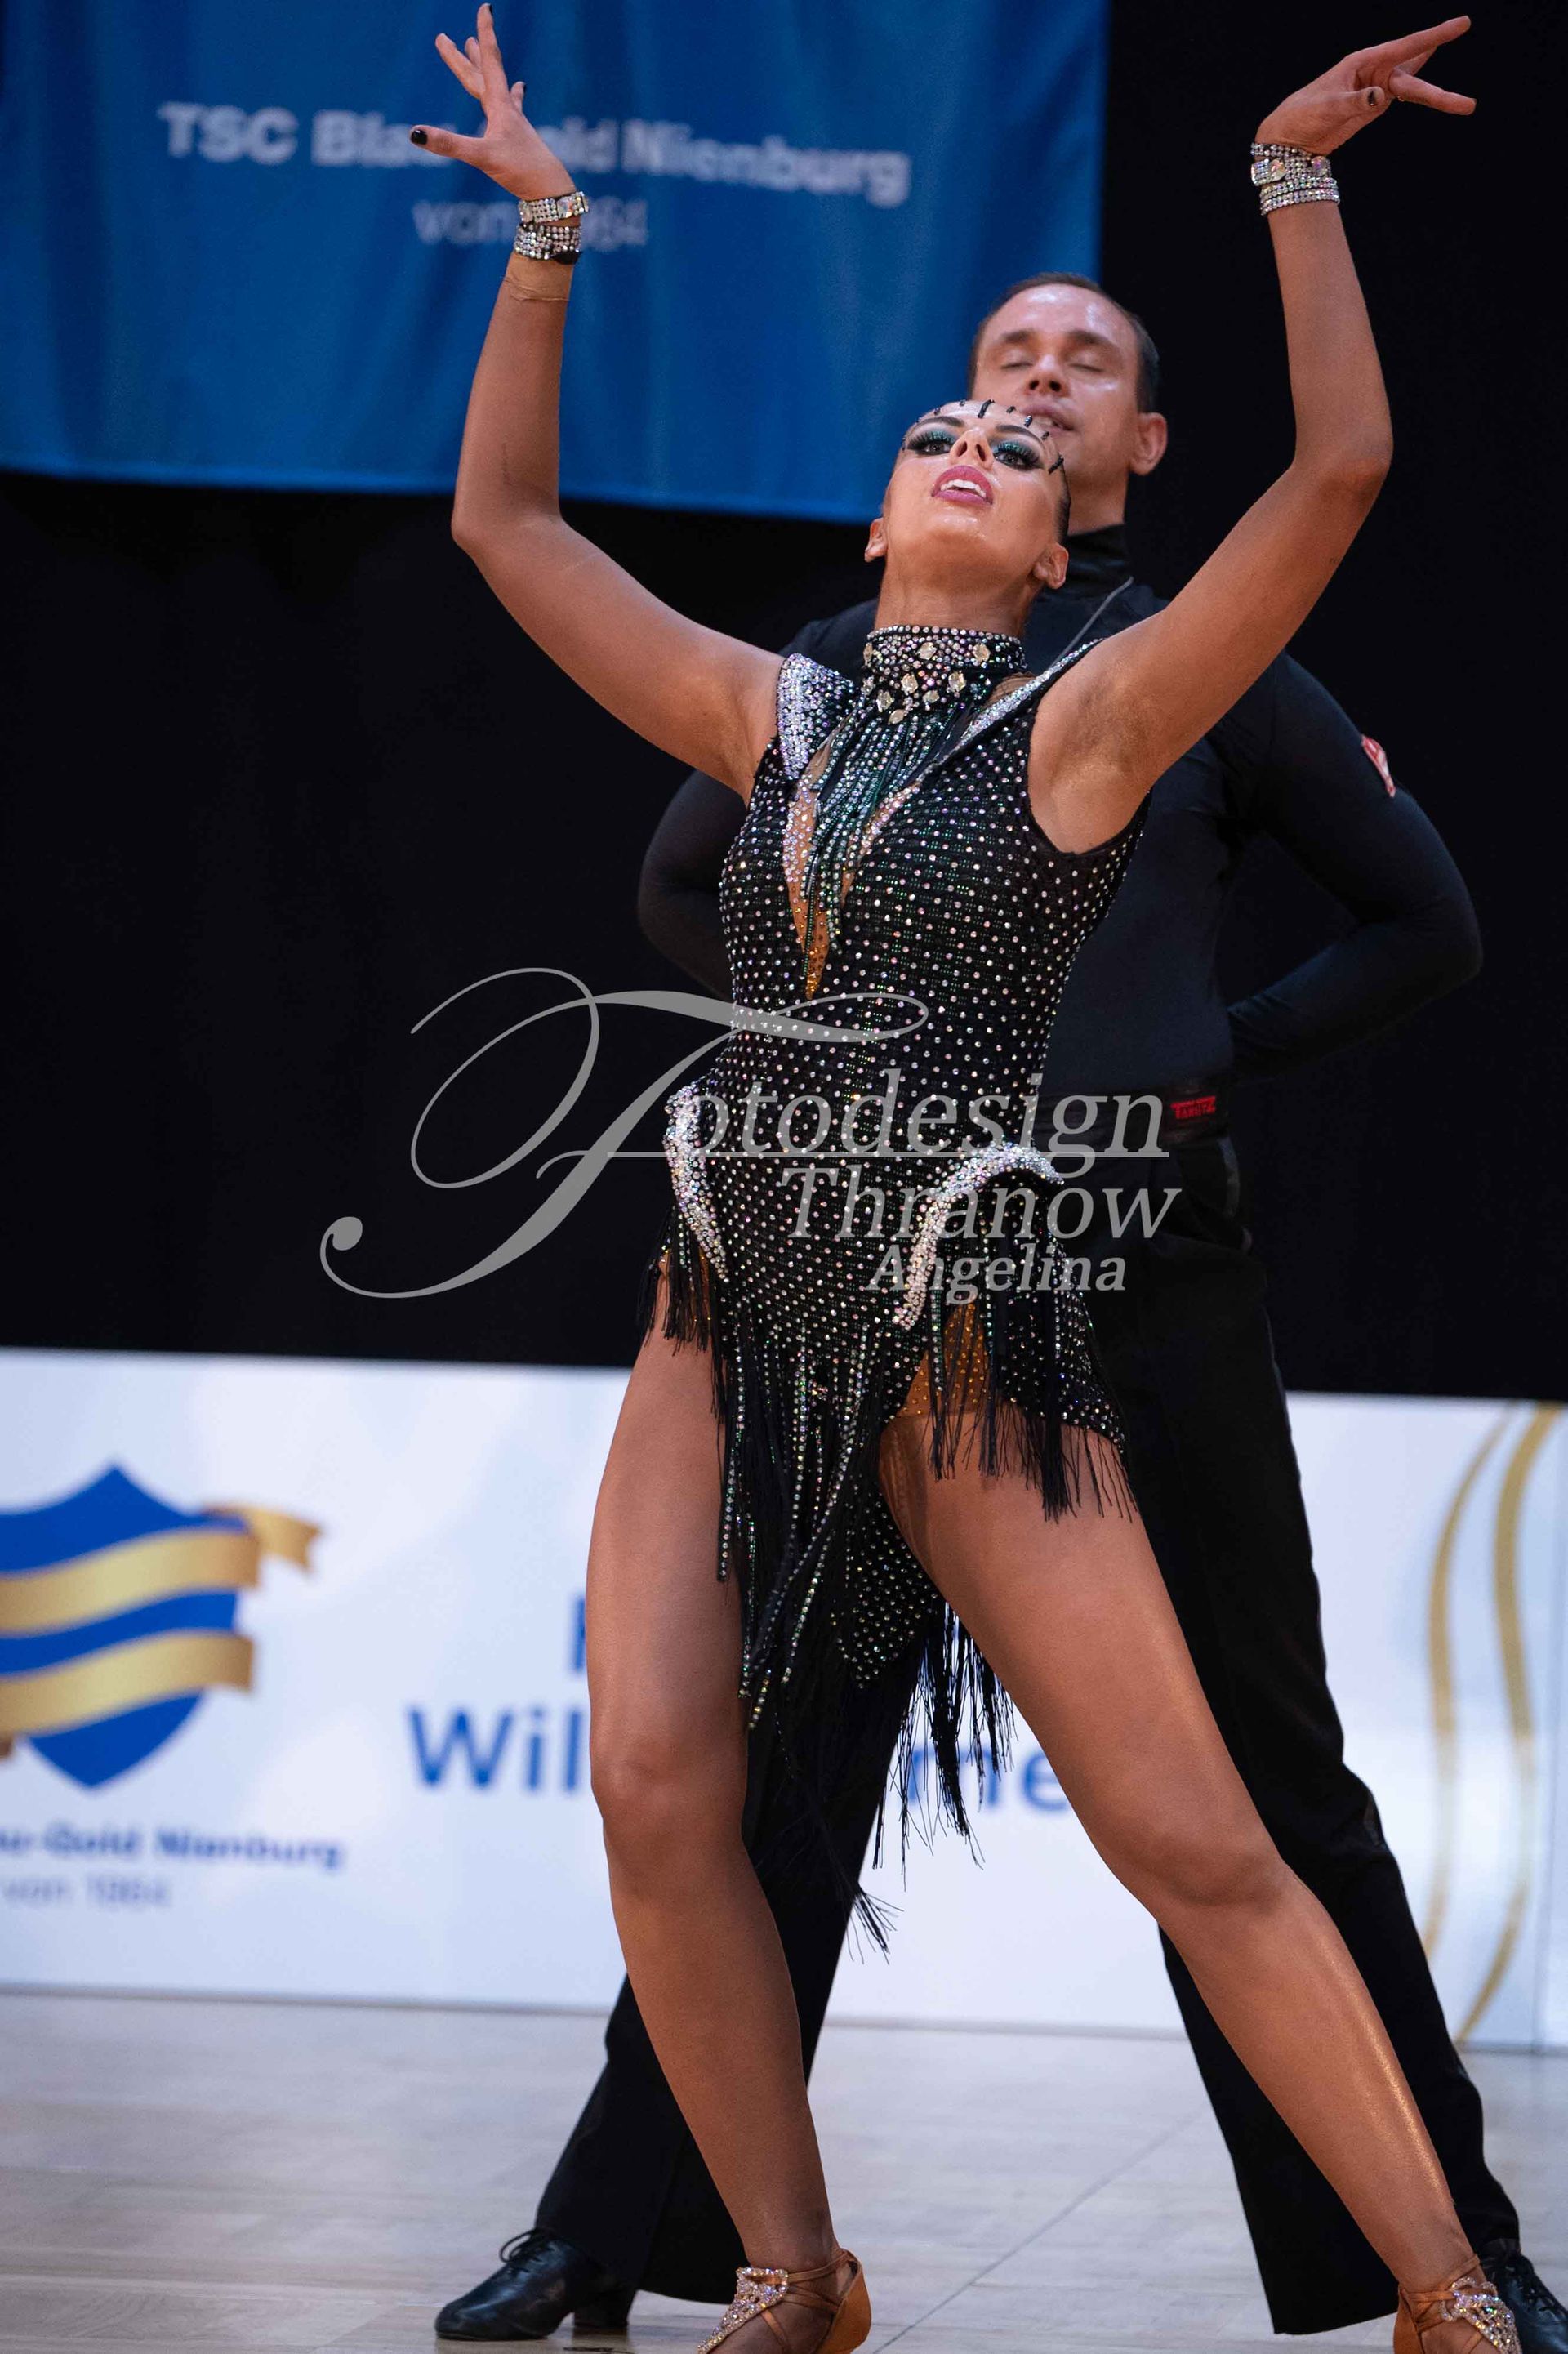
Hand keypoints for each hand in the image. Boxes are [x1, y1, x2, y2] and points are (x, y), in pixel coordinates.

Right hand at [412, 3, 574, 200]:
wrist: (550, 191)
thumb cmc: (520, 170)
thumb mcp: (481, 157)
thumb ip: (449, 144)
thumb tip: (414, 133)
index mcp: (499, 106)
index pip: (490, 62)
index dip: (485, 33)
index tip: (486, 7)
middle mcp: (506, 109)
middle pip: (481, 74)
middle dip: (464, 55)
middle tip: (447, 37)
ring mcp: (514, 121)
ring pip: (495, 86)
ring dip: (485, 67)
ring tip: (477, 48)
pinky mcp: (519, 136)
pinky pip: (512, 107)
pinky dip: (513, 94)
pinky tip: (520, 90)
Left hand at [1254, 17, 1474, 153]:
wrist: (1288, 135)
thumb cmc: (1302, 114)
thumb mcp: (1326, 108)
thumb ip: (1354, 102)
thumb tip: (1380, 97)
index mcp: (1363, 62)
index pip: (1406, 47)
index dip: (1435, 36)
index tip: (1461, 24)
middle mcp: (1373, 72)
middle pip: (1414, 78)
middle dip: (1439, 91)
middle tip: (1468, 104)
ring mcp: (1375, 89)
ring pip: (1413, 89)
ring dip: (1436, 97)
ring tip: (1464, 106)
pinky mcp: (1372, 106)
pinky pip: (1402, 96)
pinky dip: (1420, 93)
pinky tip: (1436, 91)